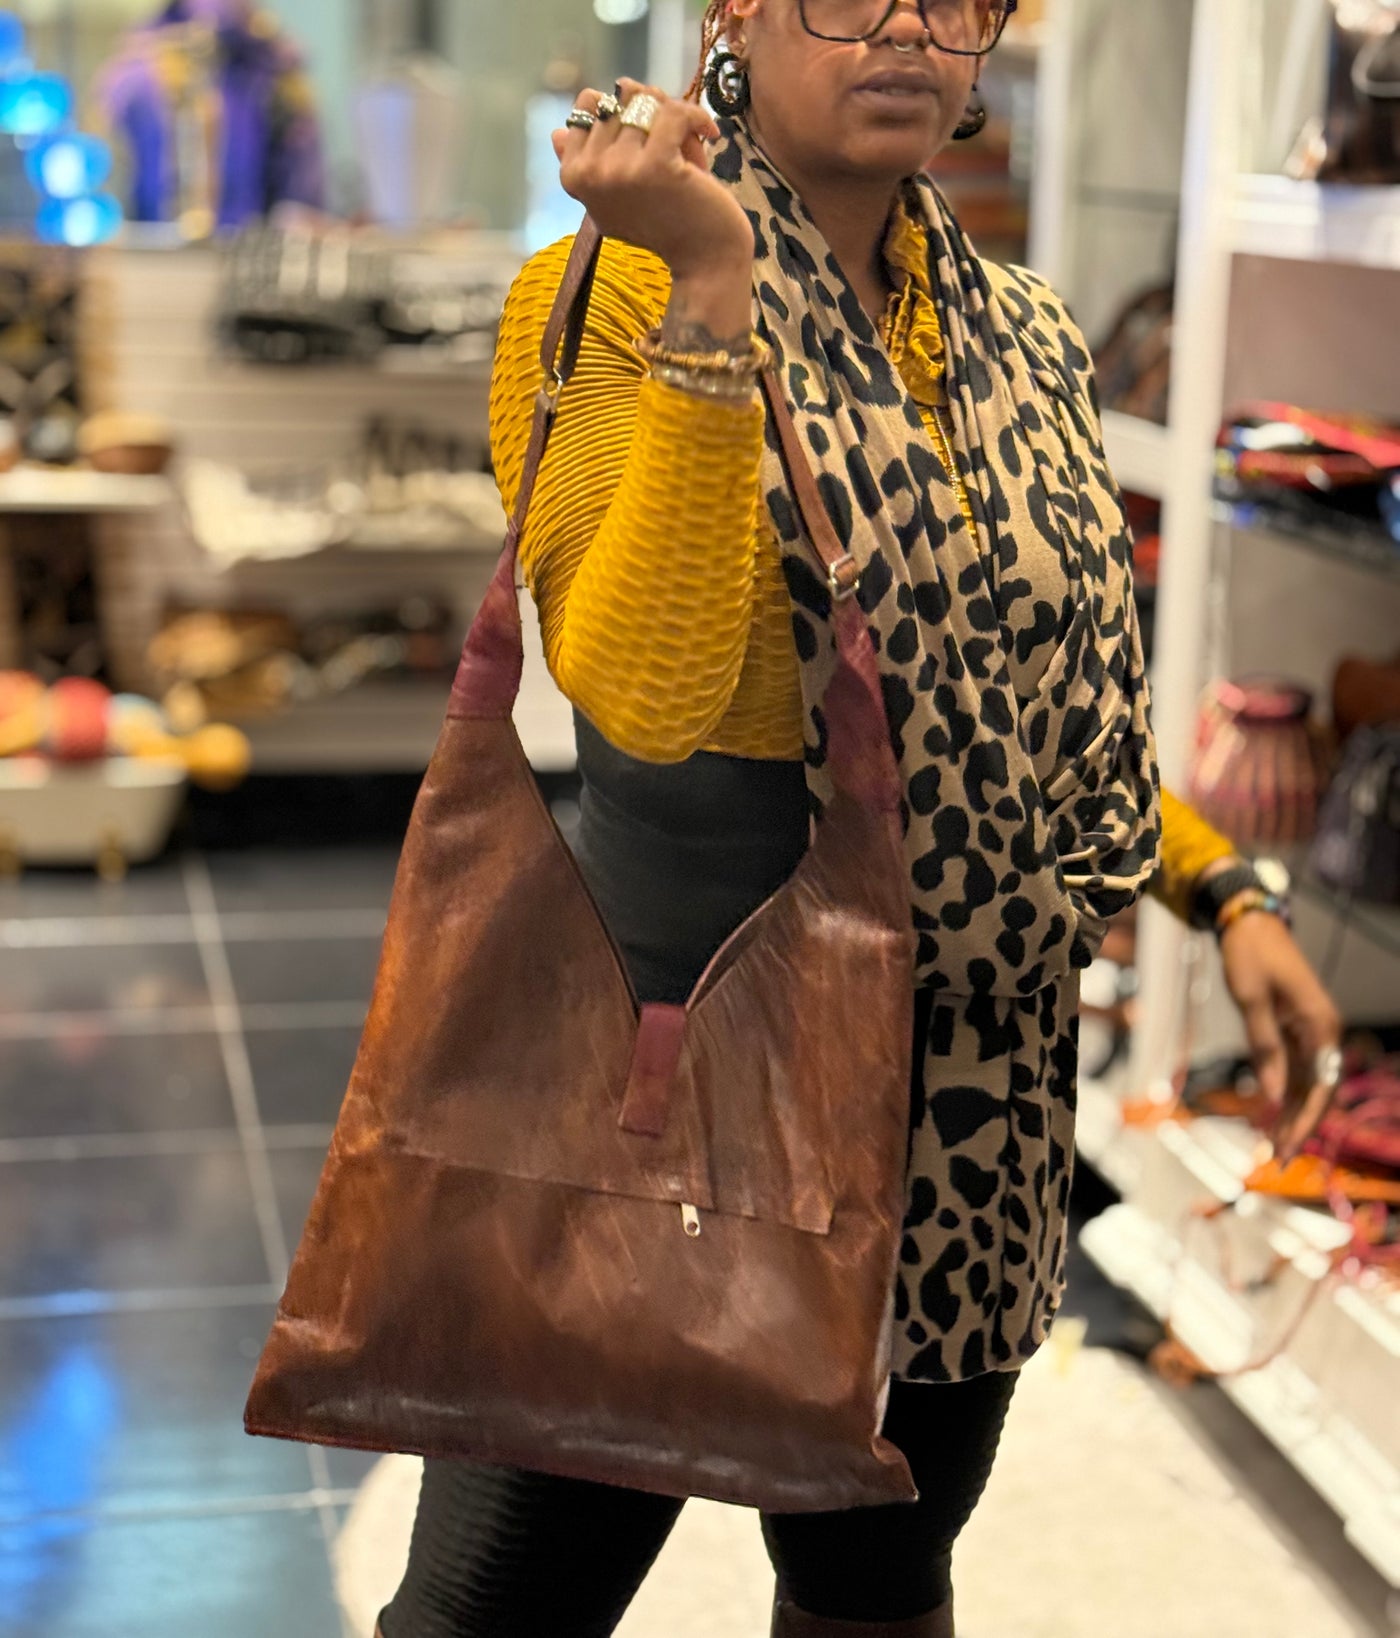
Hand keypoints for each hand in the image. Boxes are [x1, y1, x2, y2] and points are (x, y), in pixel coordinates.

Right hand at [553, 80, 753, 280]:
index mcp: (573, 177)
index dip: (622, 107)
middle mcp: (589, 174)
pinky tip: (709, 133)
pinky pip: (673, 111)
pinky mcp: (654, 166)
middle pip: (620, 98)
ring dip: (676, 117)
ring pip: (648, 101)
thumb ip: (588, 164)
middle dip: (653, 111)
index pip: (587, 106)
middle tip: (674, 142)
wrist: (704, 260)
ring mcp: (618, 170)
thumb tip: (556, 132)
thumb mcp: (616, 195)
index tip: (645, 130)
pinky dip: (698, 117)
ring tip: (690, 147)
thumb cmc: (664, 224)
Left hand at [1218, 911, 1342, 1159]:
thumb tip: (1276, 1097)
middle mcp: (1323, 1032)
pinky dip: (1284, 1093)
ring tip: (1272, 1146)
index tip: (1287, 1149)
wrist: (1249, 923)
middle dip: (1299, 1126)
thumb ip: (1264, 1047)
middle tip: (1276, 1159)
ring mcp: (1310, 1031)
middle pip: (1318, 1091)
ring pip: (1307, 1083)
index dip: (1305, 1122)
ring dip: (1292, 1114)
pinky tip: (1270, 1115)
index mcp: (1321, 1025)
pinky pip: (1295, 1068)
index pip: (1321, 1087)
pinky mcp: (1295, 1028)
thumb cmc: (1249, 955)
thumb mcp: (1251, 1000)